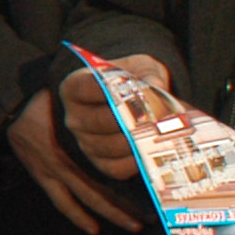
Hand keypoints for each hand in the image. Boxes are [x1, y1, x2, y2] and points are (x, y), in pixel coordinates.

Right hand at [9, 89, 144, 234]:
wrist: (10, 102)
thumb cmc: (49, 94)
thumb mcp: (83, 86)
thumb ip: (114, 90)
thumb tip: (154, 93)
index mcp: (83, 129)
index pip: (118, 150)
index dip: (141, 161)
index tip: (162, 170)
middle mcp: (72, 153)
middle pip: (109, 180)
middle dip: (133, 198)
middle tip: (158, 210)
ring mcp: (56, 168)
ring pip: (90, 196)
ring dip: (113, 212)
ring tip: (137, 225)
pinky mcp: (43, 175)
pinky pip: (62, 201)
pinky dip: (78, 216)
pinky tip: (94, 229)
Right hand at [57, 55, 168, 178]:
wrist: (130, 102)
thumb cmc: (132, 81)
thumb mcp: (139, 66)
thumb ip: (147, 72)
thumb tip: (156, 87)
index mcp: (75, 88)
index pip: (86, 88)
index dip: (108, 89)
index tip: (132, 88)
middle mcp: (74, 117)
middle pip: (100, 121)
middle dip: (131, 120)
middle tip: (157, 118)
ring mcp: (85, 142)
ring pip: (109, 146)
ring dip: (137, 142)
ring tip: (160, 136)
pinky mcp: (99, 162)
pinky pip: (115, 168)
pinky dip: (135, 163)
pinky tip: (152, 152)